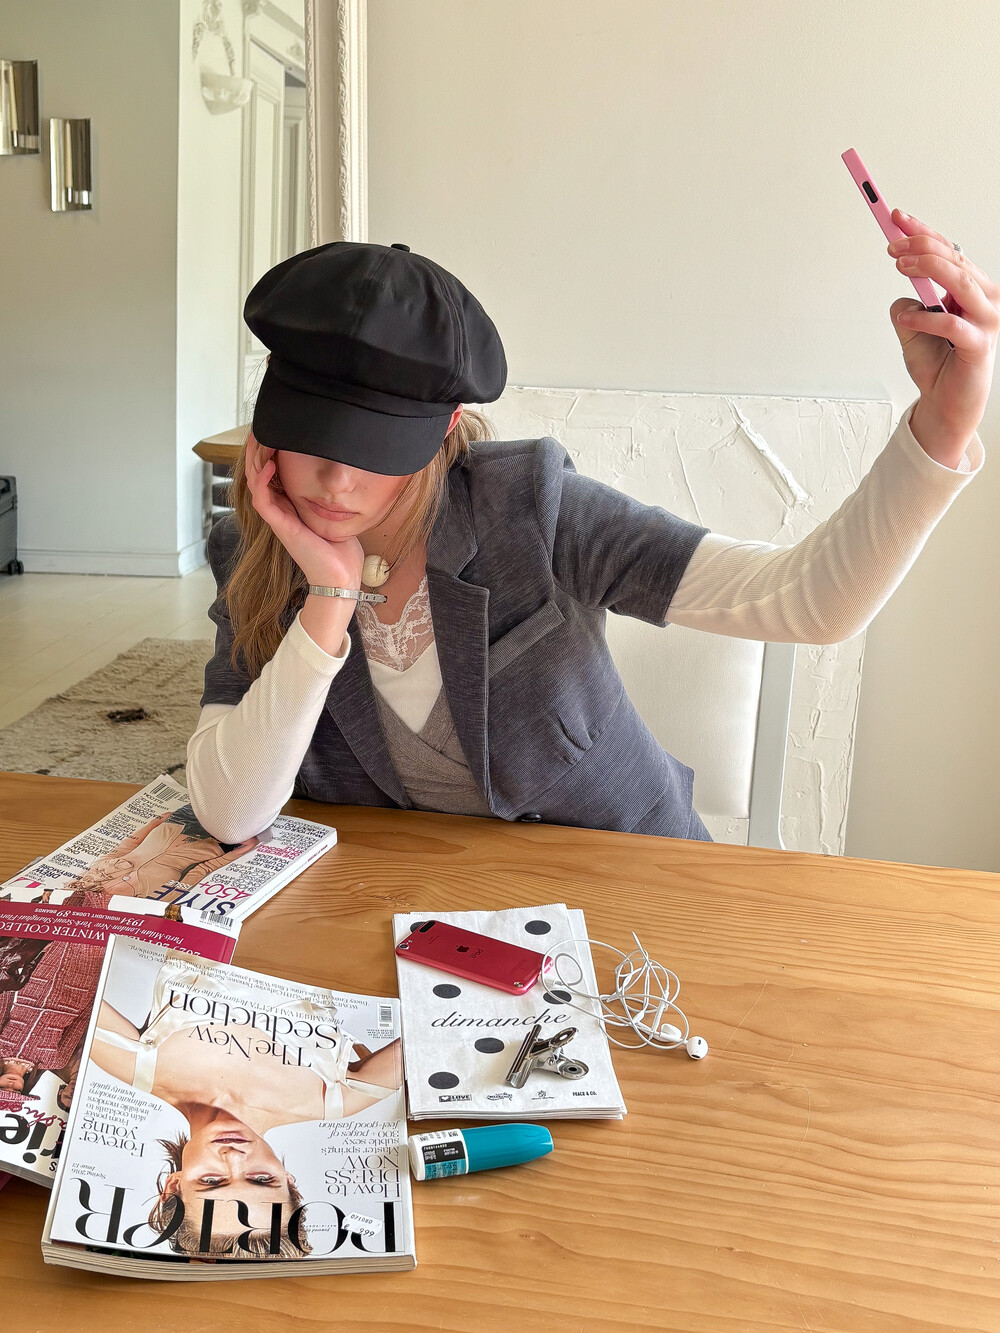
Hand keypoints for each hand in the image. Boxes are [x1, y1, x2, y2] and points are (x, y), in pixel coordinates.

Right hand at [245, 437, 363, 587]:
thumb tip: (346, 479)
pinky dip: (263, 480)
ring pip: (255, 482)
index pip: (272, 473)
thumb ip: (332, 498)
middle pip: (259, 473)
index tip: (275, 431)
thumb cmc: (341, 551)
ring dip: (255, 459)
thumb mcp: (336, 515)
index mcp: (291, 506)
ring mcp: (278, 518)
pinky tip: (270, 464)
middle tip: (259, 427)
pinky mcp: (280, 527)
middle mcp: (281, 510)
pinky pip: (262, 499)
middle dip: (257, 450)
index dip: (270, 451)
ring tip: (259, 439)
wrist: (341, 577)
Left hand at [887, 209, 998, 461]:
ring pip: (961, 282)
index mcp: (971, 288)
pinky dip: (926, 319)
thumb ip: (908, 306)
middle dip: (922, 246)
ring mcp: (985, 321)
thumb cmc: (937, 365)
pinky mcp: (979, 346)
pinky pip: (952, 325)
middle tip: (892, 247)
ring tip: (900, 267)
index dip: (923, 232)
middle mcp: (984, 299)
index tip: (896, 218)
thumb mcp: (912, 328)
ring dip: (928, 269)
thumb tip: (902, 295)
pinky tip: (907, 319)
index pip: (949, 251)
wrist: (946, 404)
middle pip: (955, 260)